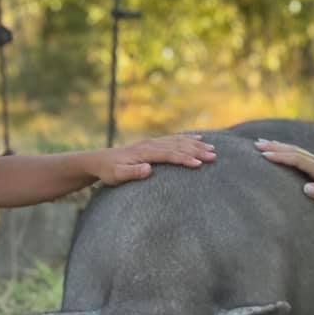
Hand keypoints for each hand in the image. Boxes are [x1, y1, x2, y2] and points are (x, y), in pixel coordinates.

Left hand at [94, 135, 215, 185]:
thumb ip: (132, 173)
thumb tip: (148, 169)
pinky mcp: (153, 144)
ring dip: (196, 145)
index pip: (168, 155)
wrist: (99, 160)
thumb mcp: (116, 176)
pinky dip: (187, 139)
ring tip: (212, 148)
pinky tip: (198, 139)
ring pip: (178, 141)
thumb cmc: (108, 171)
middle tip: (214, 156)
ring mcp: (152, 142)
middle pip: (177, 146)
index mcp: (144, 152)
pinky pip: (174, 139)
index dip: (184, 159)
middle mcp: (150, 144)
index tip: (199, 164)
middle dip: (196, 151)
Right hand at [254, 139, 313, 209]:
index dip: (281, 157)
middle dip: (274, 147)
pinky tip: (279, 147)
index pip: (297, 160)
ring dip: (277, 145)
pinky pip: (298, 153)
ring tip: (261, 141)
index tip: (264, 155)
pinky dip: (286, 148)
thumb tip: (306, 189)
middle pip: (293, 151)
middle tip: (256, 144)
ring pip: (294, 150)